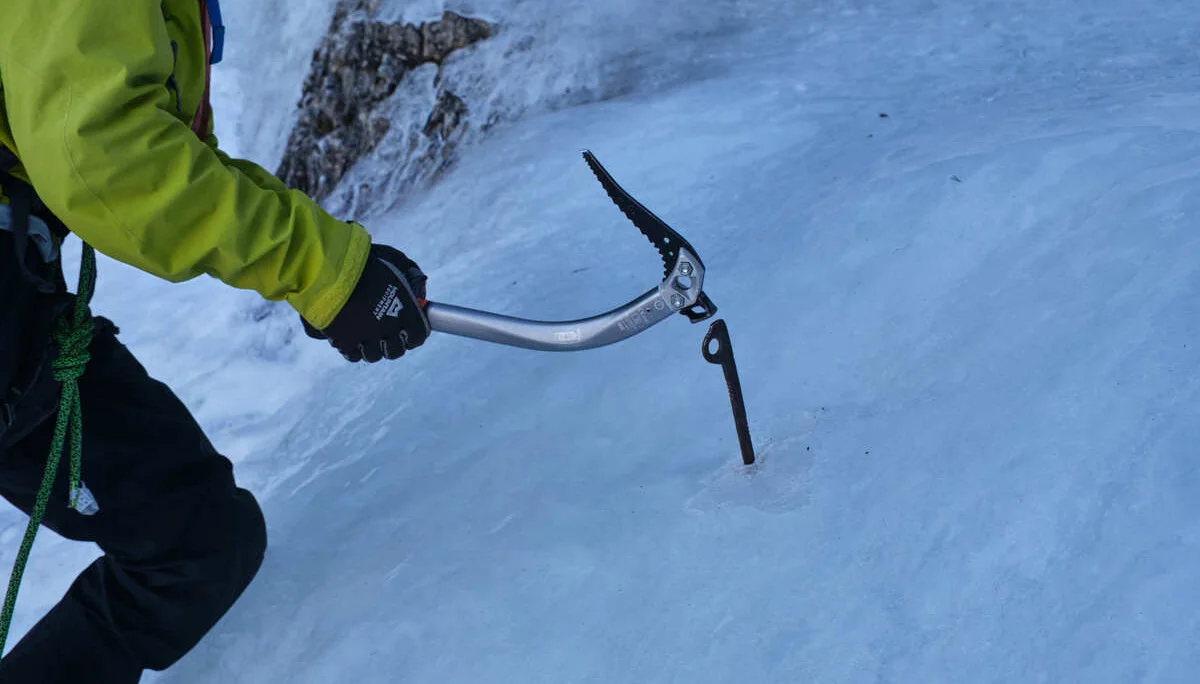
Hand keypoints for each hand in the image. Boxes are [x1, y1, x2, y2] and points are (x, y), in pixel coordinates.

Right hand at [304, 244, 430, 361]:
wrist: (332, 268)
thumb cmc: (365, 261)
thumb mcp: (395, 259)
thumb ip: (410, 273)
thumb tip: (418, 286)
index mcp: (406, 313)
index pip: (417, 336)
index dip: (413, 335)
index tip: (408, 331)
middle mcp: (389, 330)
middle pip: (395, 350)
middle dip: (393, 345)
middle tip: (386, 336)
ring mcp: (366, 338)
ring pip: (373, 355)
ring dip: (372, 348)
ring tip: (366, 337)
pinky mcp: (344, 341)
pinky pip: (352, 354)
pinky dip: (352, 349)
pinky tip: (350, 338)